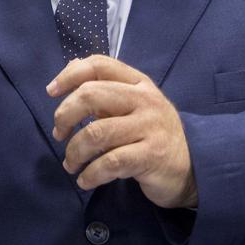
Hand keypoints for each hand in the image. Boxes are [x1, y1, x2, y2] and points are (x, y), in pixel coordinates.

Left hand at [47, 55, 197, 208]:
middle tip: (59, 134)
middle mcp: (145, 100)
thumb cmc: (153, 135)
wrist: (194, 168)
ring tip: (71, 164)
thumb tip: (71, 67)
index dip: (69, 75)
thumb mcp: (133, 106)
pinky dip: (90, 174)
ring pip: (95, 133)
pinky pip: (109, 163)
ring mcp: (150, 127)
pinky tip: (85, 180)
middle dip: (64, 116)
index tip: (50, 92)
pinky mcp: (151, 156)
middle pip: (90, 95)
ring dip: (74, 152)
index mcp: (138, 83)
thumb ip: (105, 88)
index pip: (99, 65)